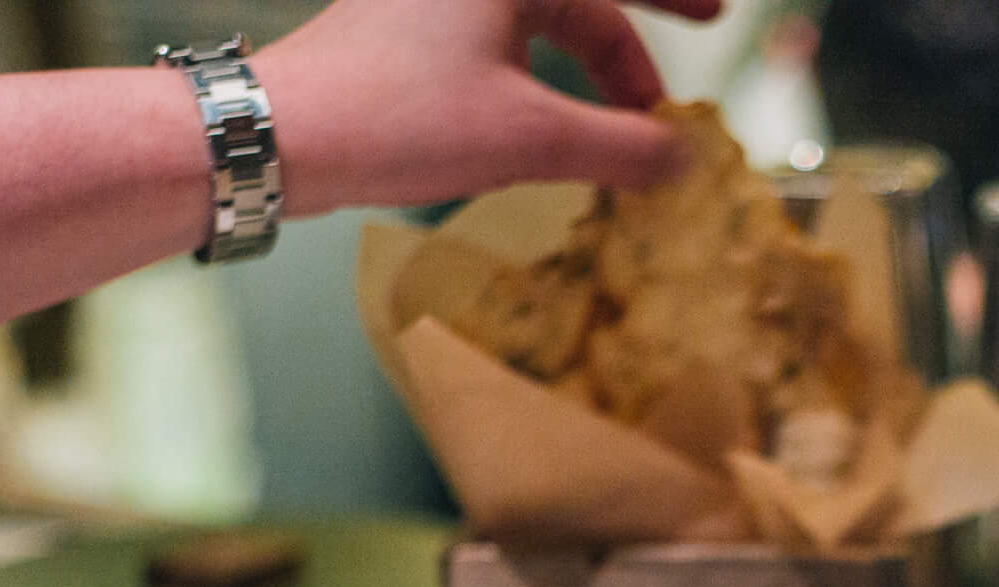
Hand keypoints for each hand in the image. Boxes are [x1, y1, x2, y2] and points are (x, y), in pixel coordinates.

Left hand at [258, 0, 724, 216]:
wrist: (282, 134)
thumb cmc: (399, 116)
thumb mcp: (531, 136)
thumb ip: (621, 145)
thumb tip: (682, 159)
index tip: (716, 16)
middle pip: (576, 1)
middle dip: (629, 48)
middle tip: (673, 81)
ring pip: (538, 24)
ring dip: (586, 74)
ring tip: (619, 132)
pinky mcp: (408, 30)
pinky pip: (500, 42)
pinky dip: (541, 80)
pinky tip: (555, 131)